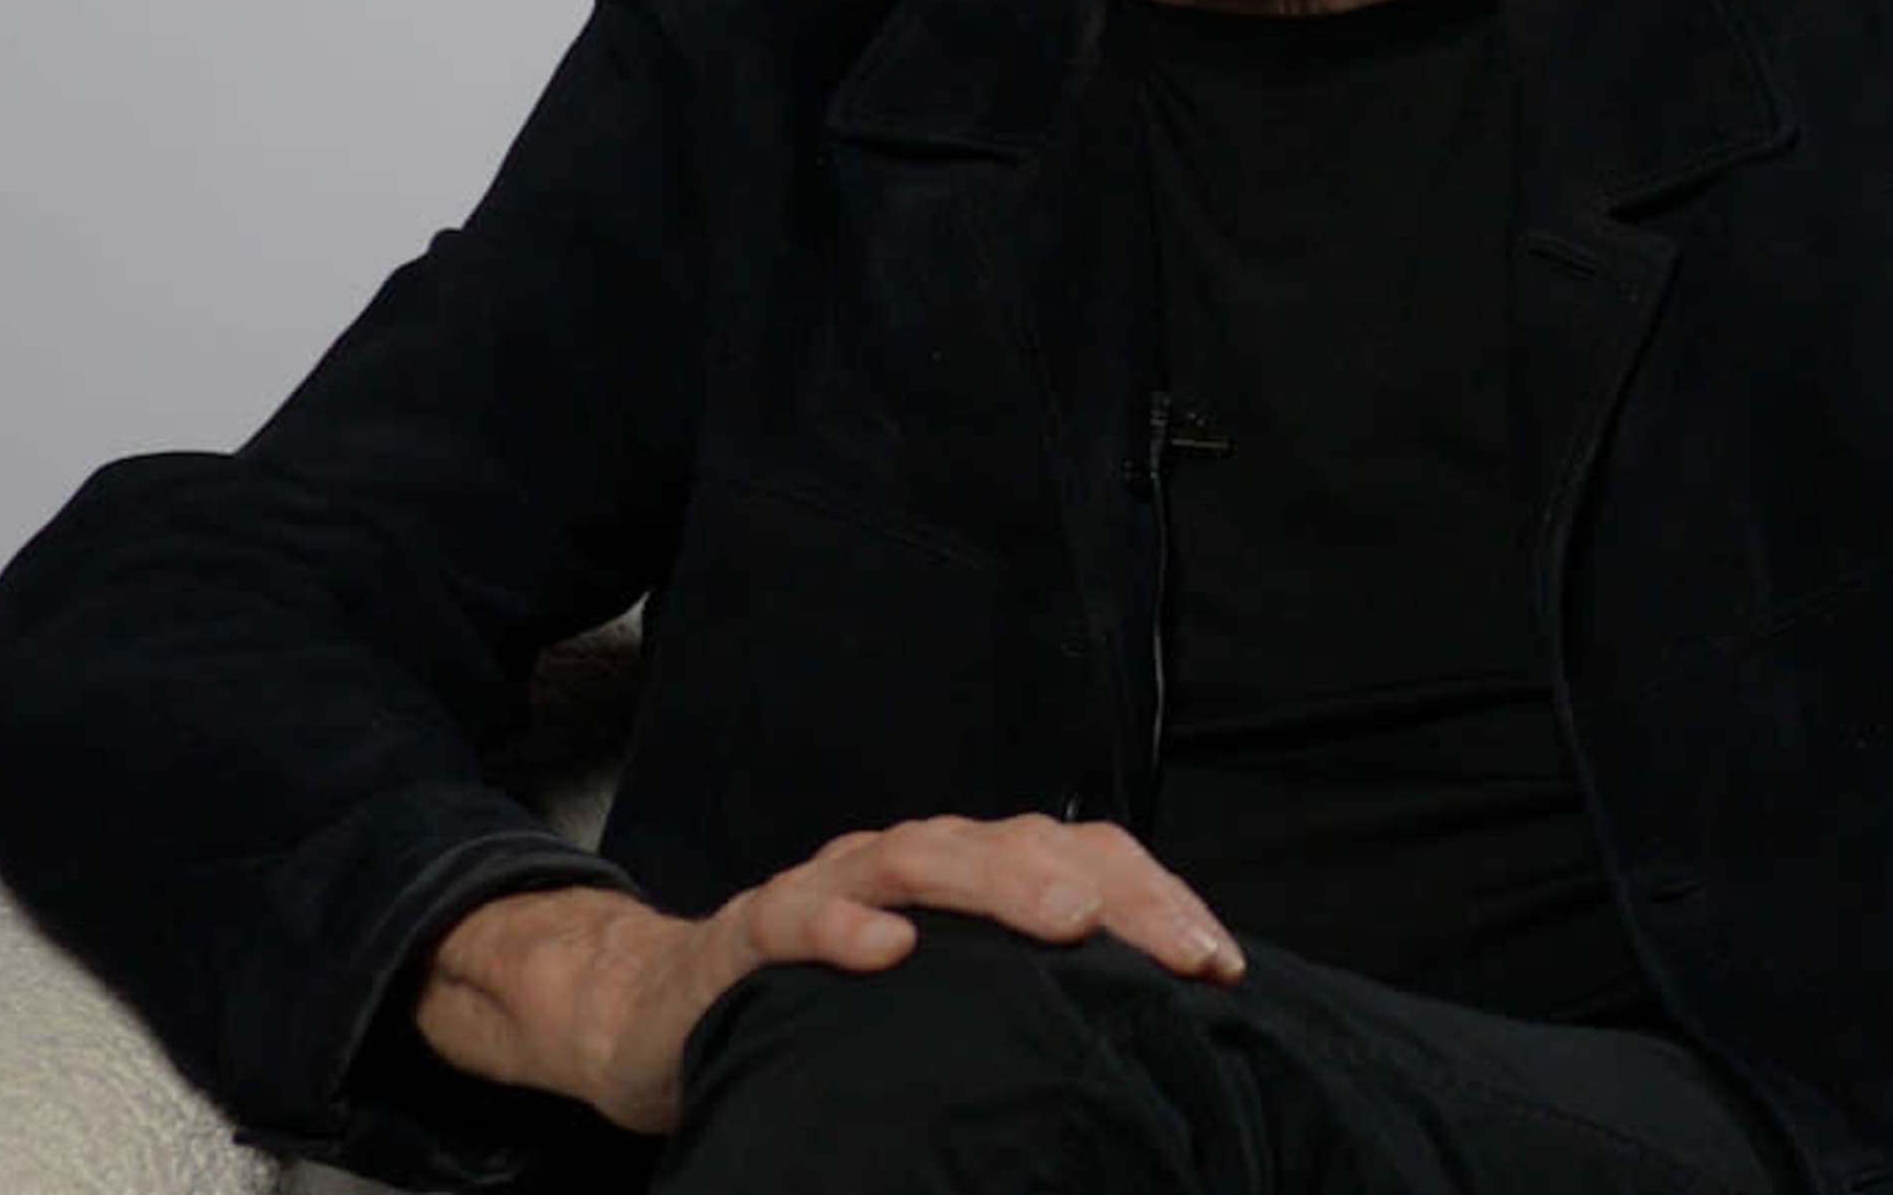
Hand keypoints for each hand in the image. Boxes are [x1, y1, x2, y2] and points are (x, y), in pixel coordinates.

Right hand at [412, 812, 1243, 1133]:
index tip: (1224, 966)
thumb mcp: (948, 998)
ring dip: (998, 880)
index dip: (1159, 901)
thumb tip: (1156, 1049)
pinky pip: (798, 916)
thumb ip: (1031, 998)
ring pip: (922, 855)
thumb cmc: (835, 1008)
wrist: (668, 1010)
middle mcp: (914, 862)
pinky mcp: (752, 930)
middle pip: (1023, 843)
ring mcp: (833, 887)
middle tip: (1174, 946)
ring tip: (1065, 918)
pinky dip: (843, 927)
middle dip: (1107, 887)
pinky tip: (889, 952)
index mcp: (975, 877)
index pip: (1085, 859)